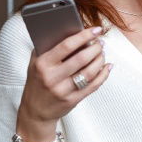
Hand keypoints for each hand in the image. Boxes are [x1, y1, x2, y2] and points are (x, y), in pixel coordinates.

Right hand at [16, 26, 111, 141]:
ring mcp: (63, 90)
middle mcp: (52, 77)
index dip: (84, 36)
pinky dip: (103, 74)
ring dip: (100, 60)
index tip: (96, 29)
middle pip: (81, 58)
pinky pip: (93, 85)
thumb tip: (70, 30)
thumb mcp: (35, 63)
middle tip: (100, 42)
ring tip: (102, 53)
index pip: (66, 46)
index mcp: (42, 64)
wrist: (35, 111)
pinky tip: (107, 67)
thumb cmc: (37, 82)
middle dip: (95, 48)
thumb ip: (48, 47)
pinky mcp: (72, 100)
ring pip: (89, 72)